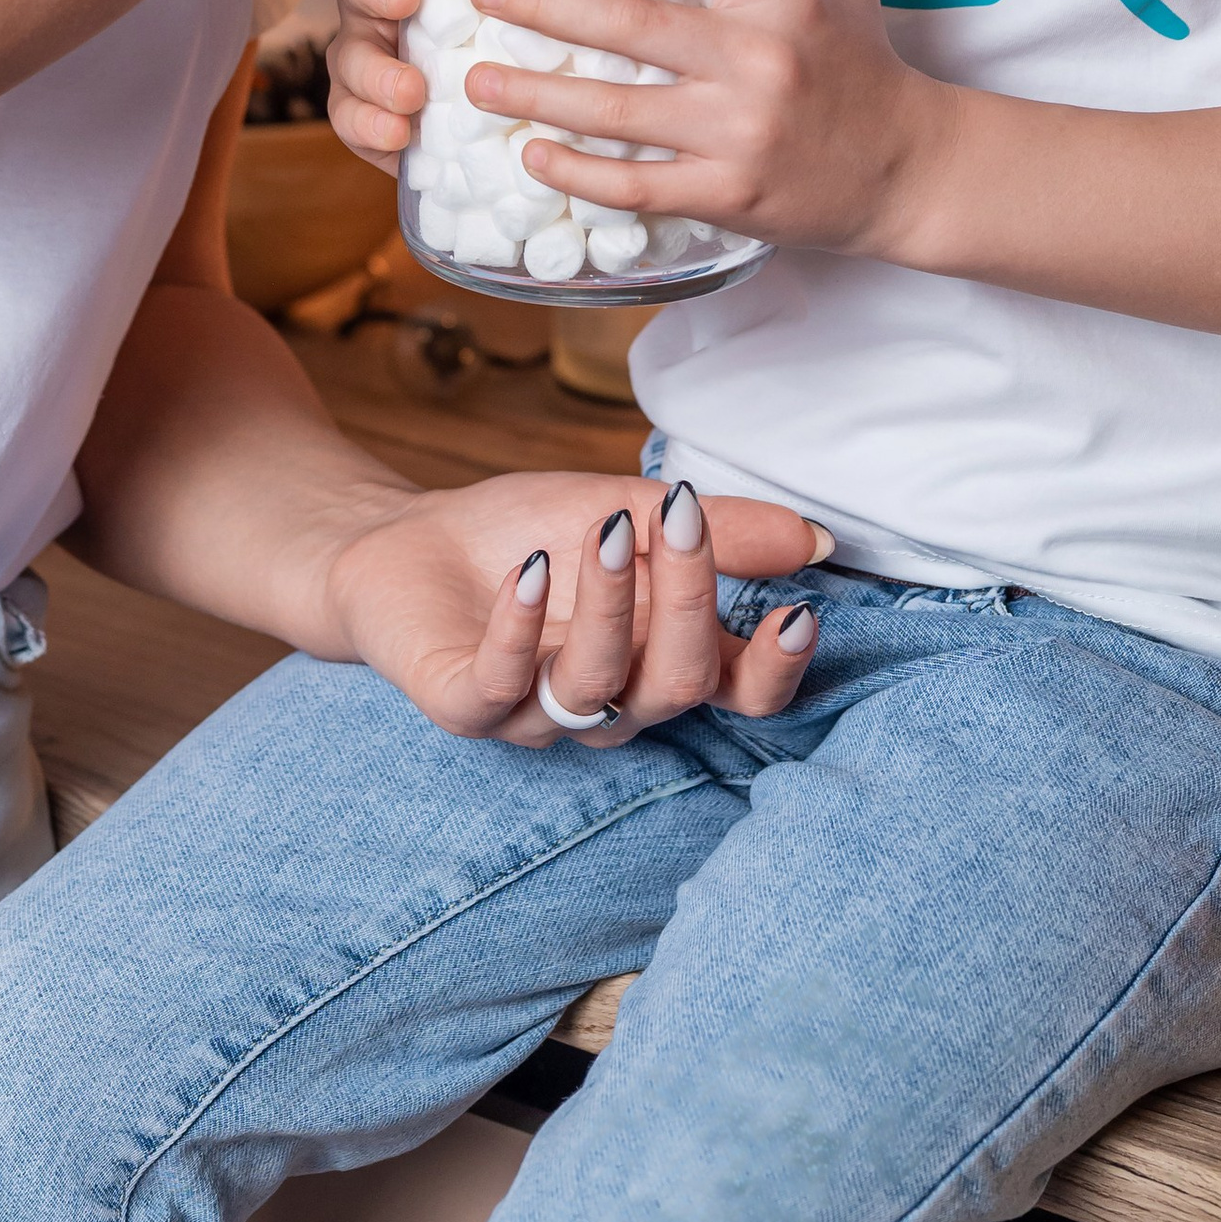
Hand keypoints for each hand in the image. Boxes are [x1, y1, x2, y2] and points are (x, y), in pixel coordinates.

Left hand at [317, 469, 827, 744]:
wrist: (406, 540)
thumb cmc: (528, 531)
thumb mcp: (630, 509)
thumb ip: (719, 529)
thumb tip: (814, 538)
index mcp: (659, 661)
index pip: (737, 692)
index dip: (773, 668)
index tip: (800, 611)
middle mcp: (610, 701)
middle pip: (677, 685)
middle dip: (689, 603)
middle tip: (679, 518)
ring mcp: (536, 712)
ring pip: (595, 686)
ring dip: (609, 606)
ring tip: (606, 528)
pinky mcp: (464, 705)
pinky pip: (499, 686)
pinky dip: (519, 630)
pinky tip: (529, 572)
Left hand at [455, 0, 941, 252]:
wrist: (909, 172)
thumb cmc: (863, 60)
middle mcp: (759, 59)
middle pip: (633, 26)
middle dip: (545, 6)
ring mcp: (741, 132)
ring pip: (619, 111)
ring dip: (538, 95)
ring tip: (474, 79)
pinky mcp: (729, 195)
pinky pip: (638, 185)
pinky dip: (578, 174)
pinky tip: (530, 155)